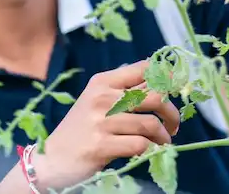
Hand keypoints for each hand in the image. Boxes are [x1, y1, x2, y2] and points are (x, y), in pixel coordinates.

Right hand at [27, 61, 180, 189]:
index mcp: (103, 82)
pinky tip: (149, 152)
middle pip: (154, 96)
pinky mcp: (101, 145)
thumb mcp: (98, 102)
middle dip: (171, 112)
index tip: (176, 90)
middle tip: (173, 124)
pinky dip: (150, 150)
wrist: (53, 159)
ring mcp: (101, 121)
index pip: (144, 69)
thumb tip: (162, 84)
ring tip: (163, 142)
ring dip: (163, 136)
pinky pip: (140, 145)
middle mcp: (103, 97)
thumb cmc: (81, 130)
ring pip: (150, 123)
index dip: (166, 77)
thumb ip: (125, 92)